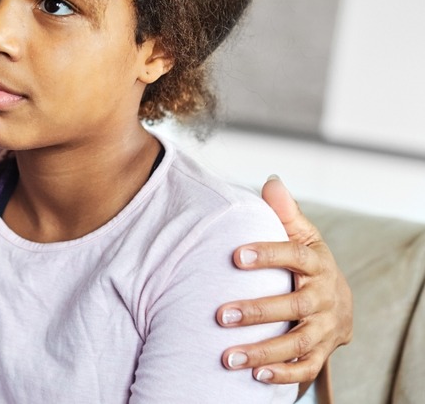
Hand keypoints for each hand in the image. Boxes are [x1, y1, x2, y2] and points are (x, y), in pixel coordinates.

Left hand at [216, 176, 352, 383]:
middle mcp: (325, 298)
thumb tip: (271, 182)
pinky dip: (282, 374)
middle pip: (294, 307)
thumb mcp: (302, 235)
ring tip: (227, 355)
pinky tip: (253, 376)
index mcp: (317, 264)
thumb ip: (285, 212)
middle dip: (257, 312)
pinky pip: (306, 368)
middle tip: (219, 315)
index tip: (235, 255)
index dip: (268, 255)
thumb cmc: (307, 263)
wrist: (338, 301)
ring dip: (263, 351)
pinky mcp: (323, 352)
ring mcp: (326, 328)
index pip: (295, 256)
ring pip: (298, 344)